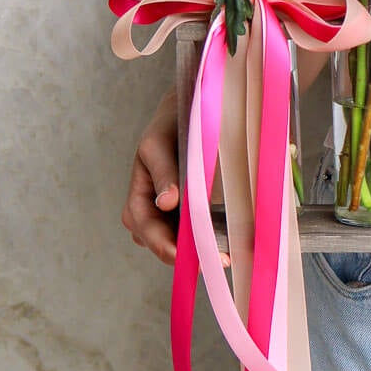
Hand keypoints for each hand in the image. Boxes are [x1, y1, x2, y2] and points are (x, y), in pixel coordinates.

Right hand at [120, 87, 229, 269]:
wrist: (191, 110)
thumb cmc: (170, 126)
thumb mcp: (161, 143)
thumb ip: (163, 171)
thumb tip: (166, 202)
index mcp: (138, 196)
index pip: (146, 229)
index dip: (166, 246)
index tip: (191, 255)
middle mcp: (150, 211)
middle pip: (161, 243)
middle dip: (187, 255)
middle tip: (218, 260)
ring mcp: (169, 214)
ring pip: (179, 242)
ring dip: (200, 249)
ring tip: (228, 254)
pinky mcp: (191, 212)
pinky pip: (196, 232)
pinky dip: (211, 238)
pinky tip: (232, 242)